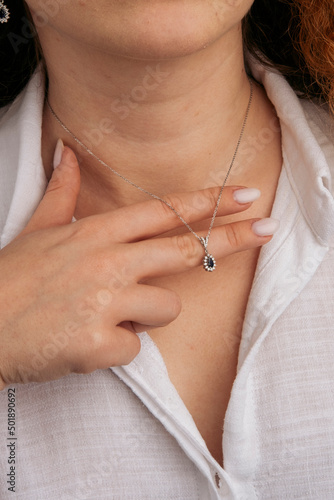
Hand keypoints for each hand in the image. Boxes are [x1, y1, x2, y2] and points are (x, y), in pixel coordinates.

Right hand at [0, 144, 276, 388]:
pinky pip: (135, 347)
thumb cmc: (10, 279)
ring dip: (145, 312)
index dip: (207, 202)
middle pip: (186, 249)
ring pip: (166, 306)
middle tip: (265, 229)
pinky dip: (117, 347)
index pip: (163, 212)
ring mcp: (106, 302)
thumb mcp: (37, 229)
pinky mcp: (101, 343)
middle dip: (230, 239)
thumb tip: (66, 151)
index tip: (242, 194)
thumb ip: (62, 191)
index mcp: (96, 233)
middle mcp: (108, 262)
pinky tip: (88, 340)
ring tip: (107, 313)